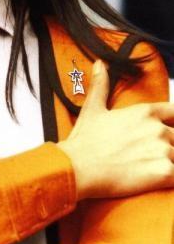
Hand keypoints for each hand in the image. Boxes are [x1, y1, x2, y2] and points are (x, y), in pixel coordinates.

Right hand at [58, 60, 173, 200]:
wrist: (78, 167)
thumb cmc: (85, 141)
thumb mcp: (92, 108)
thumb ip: (100, 85)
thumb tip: (99, 64)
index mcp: (144, 112)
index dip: (173, 121)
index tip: (168, 128)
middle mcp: (157, 128)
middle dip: (170, 146)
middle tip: (150, 154)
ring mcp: (163, 150)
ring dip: (170, 162)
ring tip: (151, 167)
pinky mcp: (164, 172)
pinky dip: (170, 178)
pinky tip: (158, 179)